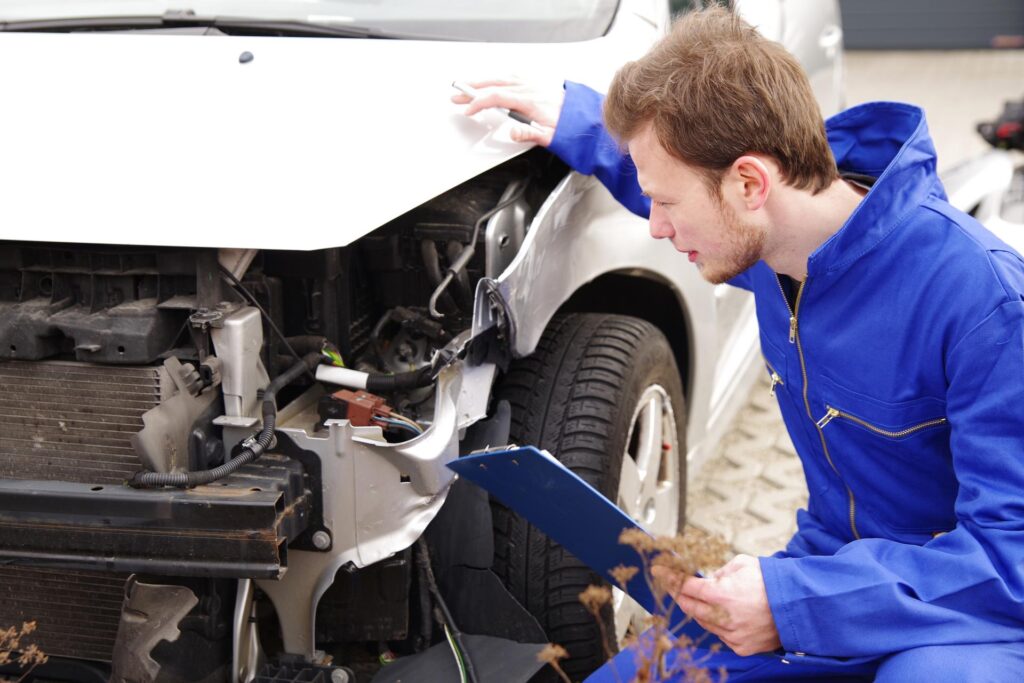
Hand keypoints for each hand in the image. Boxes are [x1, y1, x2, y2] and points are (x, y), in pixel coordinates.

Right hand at [451, 78, 563, 145]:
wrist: (583, 116)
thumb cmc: (567, 126)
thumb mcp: (549, 136)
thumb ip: (528, 134)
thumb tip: (512, 132)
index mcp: (530, 100)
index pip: (497, 97)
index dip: (479, 103)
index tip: (467, 109)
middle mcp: (530, 88)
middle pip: (494, 84)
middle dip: (473, 90)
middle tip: (456, 96)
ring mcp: (533, 83)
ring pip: (502, 78)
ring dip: (483, 82)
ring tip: (468, 87)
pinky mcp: (536, 83)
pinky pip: (513, 76)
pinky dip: (498, 78)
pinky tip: (493, 81)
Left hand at [652, 554, 780, 656]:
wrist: (799, 606)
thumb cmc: (771, 582)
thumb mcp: (742, 564)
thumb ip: (719, 571)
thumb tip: (705, 578)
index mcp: (721, 594)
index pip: (685, 586)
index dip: (669, 578)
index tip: (658, 571)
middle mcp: (723, 617)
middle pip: (688, 606)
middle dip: (678, 594)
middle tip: (672, 585)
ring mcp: (732, 635)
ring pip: (703, 622)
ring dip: (699, 610)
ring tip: (702, 599)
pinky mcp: (741, 647)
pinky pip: (720, 635)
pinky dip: (717, 624)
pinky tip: (722, 615)